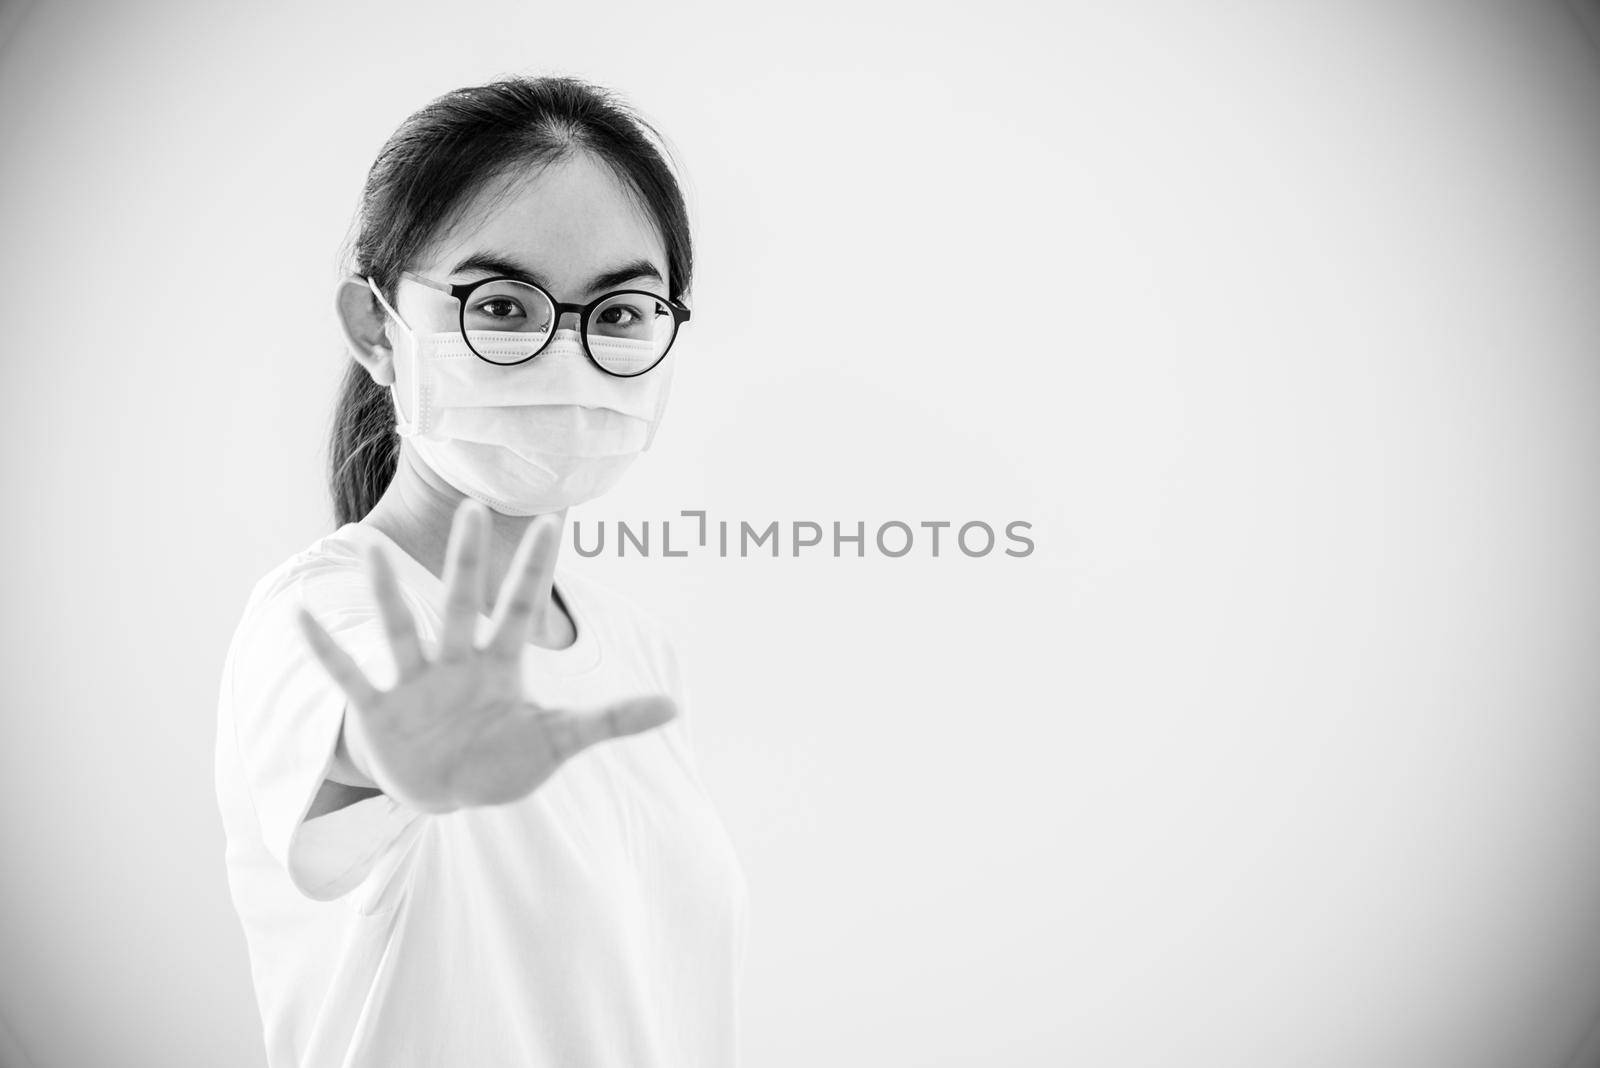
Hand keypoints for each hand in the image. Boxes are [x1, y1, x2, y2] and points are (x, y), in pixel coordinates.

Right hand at [295, 500, 676, 814]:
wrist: (444, 791)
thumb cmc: (500, 759)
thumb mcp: (558, 742)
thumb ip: (609, 721)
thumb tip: (674, 707)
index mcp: (499, 665)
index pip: (521, 607)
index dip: (537, 569)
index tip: (555, 521)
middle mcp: (455, 662)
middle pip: (463, 604)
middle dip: (470, 561)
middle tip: (476, 507)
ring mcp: (415, 683)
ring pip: (401, 629)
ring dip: (386, 593)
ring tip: (369, 547)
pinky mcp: (380, 711)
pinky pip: (349, 675)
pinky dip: (326, 651)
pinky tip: (301, 615)